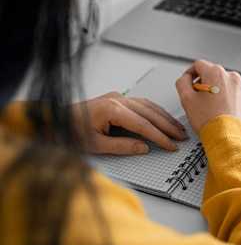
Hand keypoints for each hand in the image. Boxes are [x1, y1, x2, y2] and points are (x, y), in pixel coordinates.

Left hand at [71, 92, 186, 154]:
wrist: (55, 121)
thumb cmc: (70, 132)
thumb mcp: (96, 145)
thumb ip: (122, 146)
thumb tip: (143, 147)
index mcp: (113, 109)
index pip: (144, 125)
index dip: (161, 136)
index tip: (172, 144)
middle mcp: (118, 100)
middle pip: (150, 113)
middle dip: (168, 126)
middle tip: (181, 136)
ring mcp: (118, 97)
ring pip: (148, 106)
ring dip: (164, 117)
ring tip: (177, 128)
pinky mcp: (117, 98)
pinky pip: (141, 103)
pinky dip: (154, 111)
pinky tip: (162, 117)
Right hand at [176, 60, 240, 134]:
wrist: (228, 137)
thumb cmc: (210, 120)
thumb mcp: (186, 99)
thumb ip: (182, 83)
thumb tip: (185, 79)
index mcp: (217, 73)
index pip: (199, 65)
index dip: (189, 73)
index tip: (188, 82)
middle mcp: (231, 77)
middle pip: (211, 74)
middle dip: (203, 84)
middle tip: (197, 99)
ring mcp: (240, 87)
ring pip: (222, 84)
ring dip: (214, 92)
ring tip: (209, 108)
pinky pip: (231, 94)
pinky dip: (224, 99)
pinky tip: (219, 111)